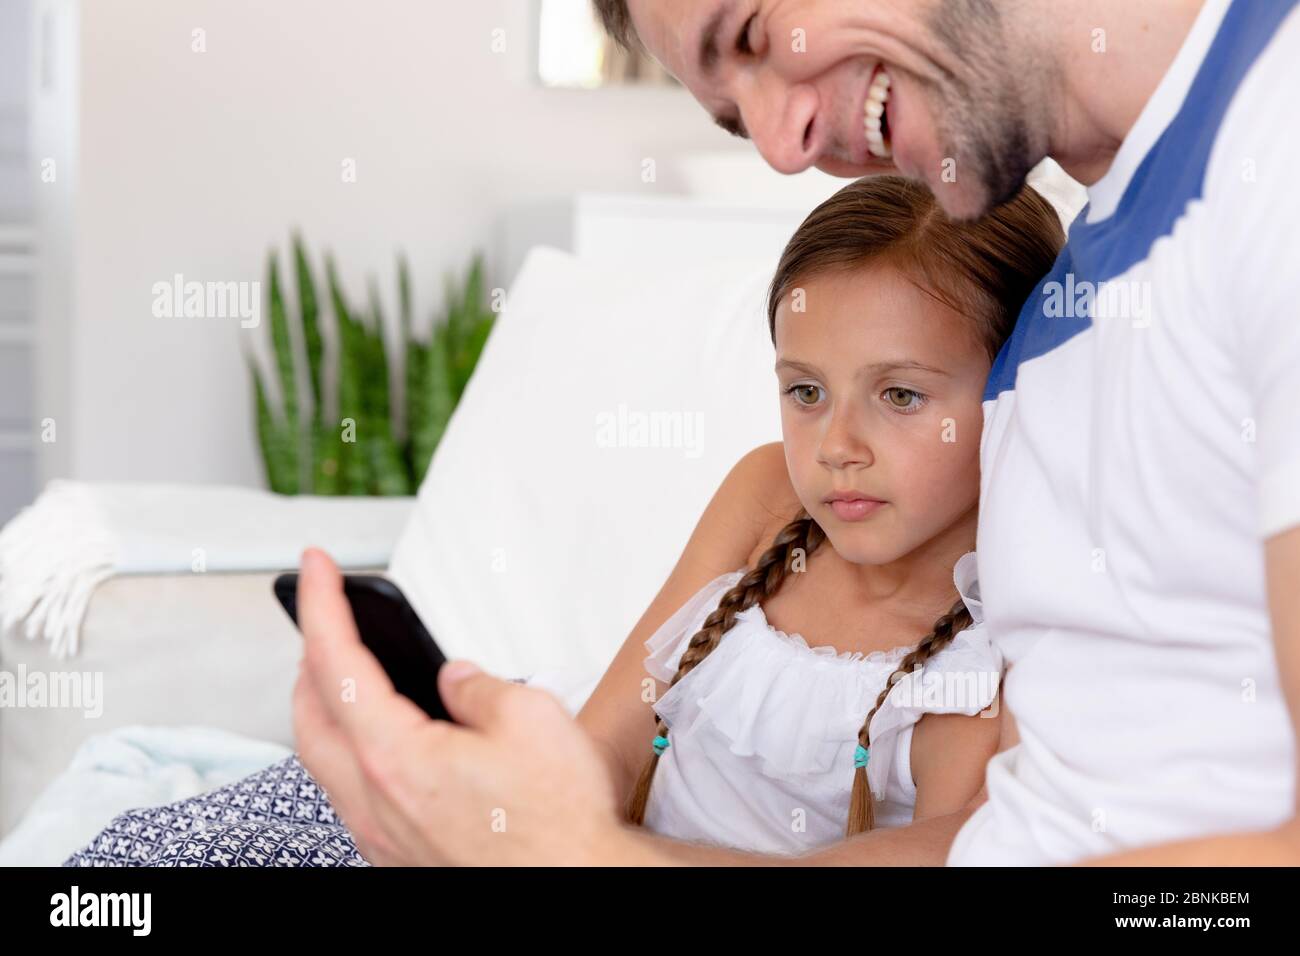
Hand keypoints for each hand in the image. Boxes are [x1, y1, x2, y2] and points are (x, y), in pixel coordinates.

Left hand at [290, 547, 628, 864]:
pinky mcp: (399, 857)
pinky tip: (379, 742)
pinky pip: (349, 795)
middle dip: (308, 657)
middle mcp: (374, 801)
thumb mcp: (531, 718)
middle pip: (307, 715)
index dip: (320, 603)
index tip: (312, 566)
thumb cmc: (559, 824)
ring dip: (323, 707)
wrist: (577, 886)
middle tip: (325, 619)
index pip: (335, 661)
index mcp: (395, 756)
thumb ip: (477, 686)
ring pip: (322, 760)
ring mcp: (382, 835)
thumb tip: (453, 681)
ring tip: (345, 674)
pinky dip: (347, 752)